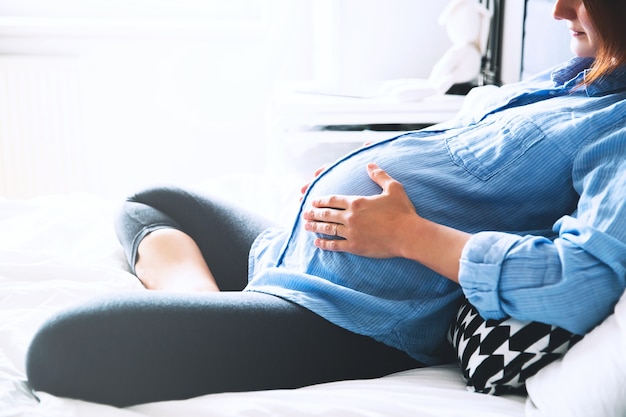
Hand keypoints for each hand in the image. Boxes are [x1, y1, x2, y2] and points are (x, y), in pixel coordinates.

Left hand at [302, 163, 470, 281]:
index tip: (312, 200)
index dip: (321, 200)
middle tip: (304, 213)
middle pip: (326, 214)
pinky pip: (335, 245)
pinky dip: (324, 244)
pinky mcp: (355, 246)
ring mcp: (351, 233)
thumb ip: (379, 176)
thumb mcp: (393, 188)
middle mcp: (350, 217)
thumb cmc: (403, 211)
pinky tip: (317, 243)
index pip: (333, 199)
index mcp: (356, 202)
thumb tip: (370, 164)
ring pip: (327, 229)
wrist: (408, 235)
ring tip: (306, 225)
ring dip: (315, 227)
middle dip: (313, 213)